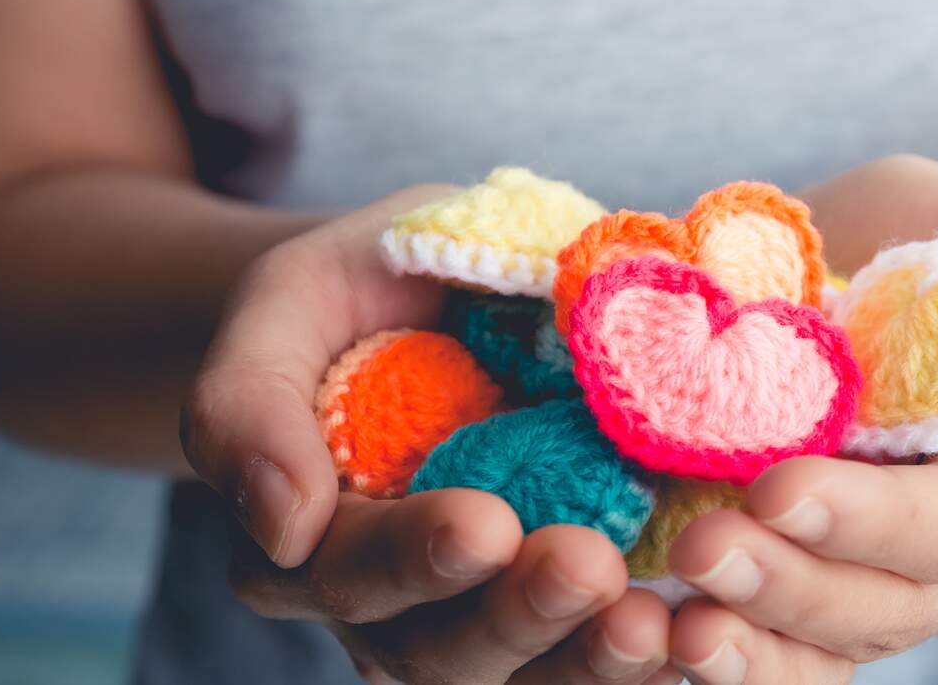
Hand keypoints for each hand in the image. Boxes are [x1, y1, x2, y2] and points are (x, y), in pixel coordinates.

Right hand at [182, 187, 678, 683]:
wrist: (432, 296)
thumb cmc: (355, 292)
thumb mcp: (285, 306)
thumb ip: (249, 401)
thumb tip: (284, 526)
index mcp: (307, 535)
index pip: (348, 571)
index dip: (413, 558)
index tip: (485, 527)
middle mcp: (383, 603)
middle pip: (435, 651)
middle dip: (514, 617)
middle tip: (589, 570)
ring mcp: (470, 615)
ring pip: (516, 678)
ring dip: (583, 664)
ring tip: (650, 629)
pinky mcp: (548, 607)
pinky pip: (577, 661)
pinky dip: (632, 663)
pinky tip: (688, 638)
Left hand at [663, 156, 937, 683]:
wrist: (905, 251)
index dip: (867, 521)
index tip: (777, 490)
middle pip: (883, 604)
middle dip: (789, 584)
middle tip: (702, 550)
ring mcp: (880, 577)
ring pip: (825, 642)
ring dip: (749, 640)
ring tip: (672, 625)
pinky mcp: (808, 574)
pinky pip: (778, 644)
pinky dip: (728, 651)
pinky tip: (663, 639)